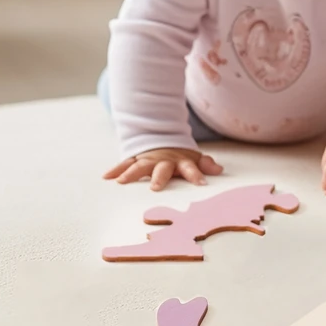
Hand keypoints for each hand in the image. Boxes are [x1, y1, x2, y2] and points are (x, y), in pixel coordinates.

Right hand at [104, 147, 222, 191]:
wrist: (161, 138)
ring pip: (139, 166)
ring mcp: (148, 159)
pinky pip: (125, 164)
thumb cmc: (179, 156)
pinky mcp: (135, 159)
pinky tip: (107, 177)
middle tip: (155, 187)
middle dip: (159, 177)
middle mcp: (163, 160)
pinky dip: (116, 170)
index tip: (201, 183)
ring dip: (131, 174)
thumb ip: (205, 164)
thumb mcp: (194, 157)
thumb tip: (219, 169)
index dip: (196, 174)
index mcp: (180, 161)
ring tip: (122, 182)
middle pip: (162, 168)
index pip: (190, 167)